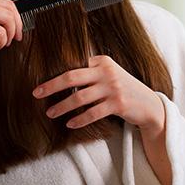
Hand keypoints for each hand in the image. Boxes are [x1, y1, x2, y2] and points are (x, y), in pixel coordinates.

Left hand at [32, 55, 165, 132]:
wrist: (148, 104)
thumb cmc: (122, 89)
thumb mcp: (108, 74)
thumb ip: (90, 71)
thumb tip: (60, 76)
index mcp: (102, 61)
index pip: (73, 65)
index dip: (55, 74)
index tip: (41, 83)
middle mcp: (106, 72)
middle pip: (72, 76)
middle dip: (52, 86)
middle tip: (36, 93)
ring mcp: (113, 87)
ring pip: (80, 97)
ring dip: (62, 106)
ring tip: (50, 113)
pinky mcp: (118, 104)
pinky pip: (93, 113)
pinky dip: (79, 119)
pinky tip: (70, 124)